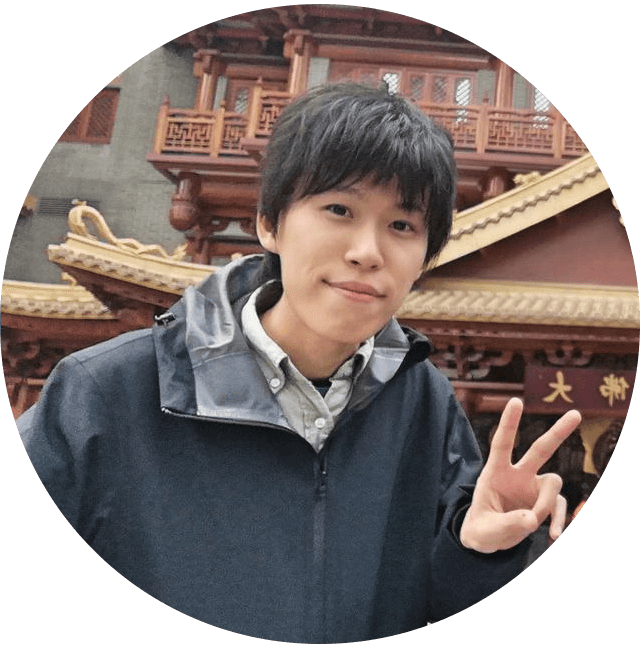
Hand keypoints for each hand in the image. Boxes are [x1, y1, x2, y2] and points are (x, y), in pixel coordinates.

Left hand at [460, 397, 581, 552]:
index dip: (509, 423)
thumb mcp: (486, 530)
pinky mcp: (544, 502)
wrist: (488, 539)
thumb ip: (507, 524)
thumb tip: (532, 520)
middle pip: (540, 450)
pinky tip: (554, 536)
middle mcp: (517, 475)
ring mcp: (533, 487)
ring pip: (553, 483)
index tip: (516, 401)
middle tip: (576, 413)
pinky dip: (559, 521)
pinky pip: (558, 507)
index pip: (502, 444)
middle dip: (558, 432)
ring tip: (531, 524)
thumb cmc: (482, 527)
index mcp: (495, 472)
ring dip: (546, 505)